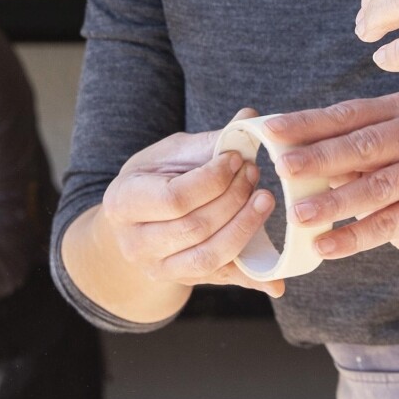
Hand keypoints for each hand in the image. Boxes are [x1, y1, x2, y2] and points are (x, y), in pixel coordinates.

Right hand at [92, 113, 284, 298]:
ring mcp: (158, 268)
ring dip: (244, 228)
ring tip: (265, 200)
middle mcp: (135, 242)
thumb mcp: (170, 154)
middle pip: (195, 227)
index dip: (213, 179)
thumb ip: (209, 141)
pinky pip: (221, 280)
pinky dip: (250, 277)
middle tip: (255, 174)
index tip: (236, 159)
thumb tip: (250, 117)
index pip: (174, 198)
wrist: (134, 221)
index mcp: (123, 202)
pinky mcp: (182, 281)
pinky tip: (275, 276)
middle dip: (233, 199)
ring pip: (209, 256)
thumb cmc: (154, 178)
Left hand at [261, 94, 398, 278]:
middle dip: (319, 158)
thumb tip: (276, 145)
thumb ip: (337, 152)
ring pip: (378, 186)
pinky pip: (392, 222)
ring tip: (297, 216)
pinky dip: (355, 236)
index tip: (269, 133)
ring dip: (333, 203)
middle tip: (282, 169)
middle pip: (364, 144)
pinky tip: (325, 246)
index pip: (348, 115)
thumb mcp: (372, 164)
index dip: (307, 124)